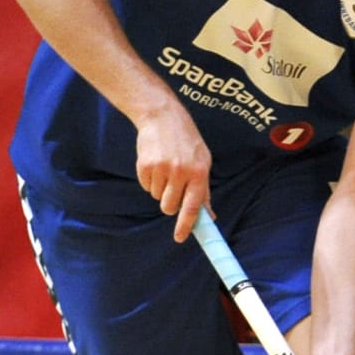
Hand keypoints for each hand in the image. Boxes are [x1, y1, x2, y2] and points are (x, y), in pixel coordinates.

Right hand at [135, 103, 211, 241]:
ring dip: (160, 188)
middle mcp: (180, 172)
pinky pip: (146, 186)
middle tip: (173, 186)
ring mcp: (161, 168)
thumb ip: (204, 190)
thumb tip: (209, 215)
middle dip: (170, 203)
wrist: (162, 116)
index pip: (192, 206)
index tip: (180, 238)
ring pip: (157, 197)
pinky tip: (155, 163)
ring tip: (166, 168)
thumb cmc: (187, 141)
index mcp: (198, 172)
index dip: (186, 225)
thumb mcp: (203, 161)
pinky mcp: (145, 166)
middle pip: (170, 207)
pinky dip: (149, 180)